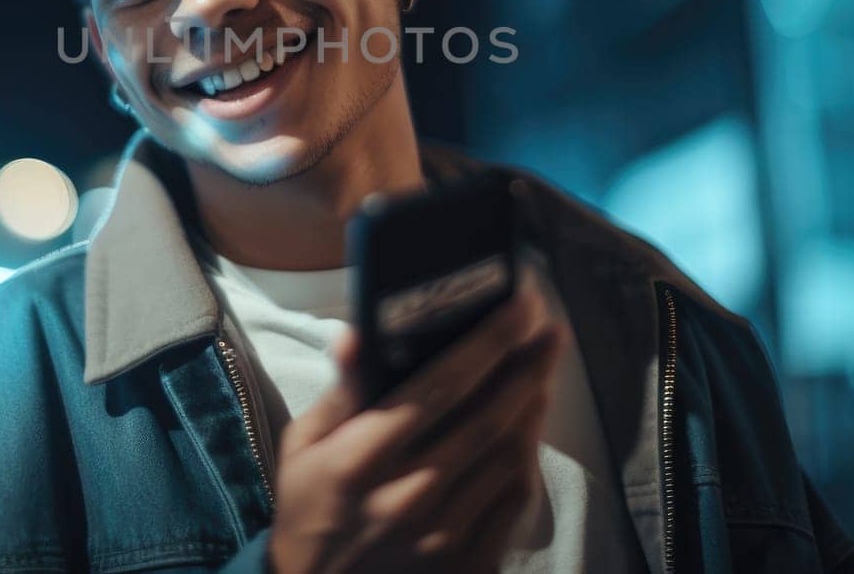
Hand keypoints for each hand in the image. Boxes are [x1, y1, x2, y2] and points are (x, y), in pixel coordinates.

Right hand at [267, 281, 561, 573]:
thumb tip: (359, 332)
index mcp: (362, 458)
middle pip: (487, 419)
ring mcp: (442, 535)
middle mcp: (408, 495)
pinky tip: (530, 427)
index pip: (438, 388)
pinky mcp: (466, 563)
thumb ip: (341, 391)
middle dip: (527, 367)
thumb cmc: (309, 508)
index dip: (487, 343)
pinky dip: (527, 459)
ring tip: (544, 367)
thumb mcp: (303, 446)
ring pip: (507, 458)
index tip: (520, 305)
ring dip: (532, 406)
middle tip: (550, 330)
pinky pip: (512, 502)